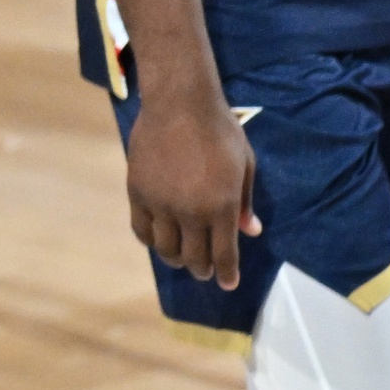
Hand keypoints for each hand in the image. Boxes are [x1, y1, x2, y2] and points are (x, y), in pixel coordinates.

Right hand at [124, 88, 258, 286]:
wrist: (180, 104)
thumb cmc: (221, 132)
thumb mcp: (245, 167)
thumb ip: (244, 203)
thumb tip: (251, 232)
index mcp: (220, 207)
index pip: (223, 255)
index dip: (226, 275)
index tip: (227, 284)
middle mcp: (190, 211)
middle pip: (193, 258)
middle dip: (202, 269)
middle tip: (205, 270)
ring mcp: (161, 203)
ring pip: (165, 249)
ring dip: (176, 260)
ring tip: (183, 258)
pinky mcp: (138, 193)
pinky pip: (141, 230)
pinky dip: (151, 241)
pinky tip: (159, 240)